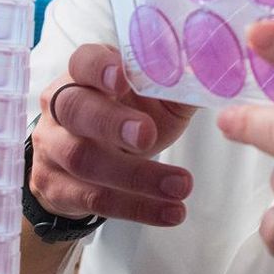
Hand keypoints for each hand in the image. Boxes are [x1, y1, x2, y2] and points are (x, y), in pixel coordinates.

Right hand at [31, 44, 197, 225]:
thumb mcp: (152, 98)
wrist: (84, 166)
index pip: (83, 61)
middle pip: (75, 109)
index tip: (122, 79)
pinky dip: (136, 207)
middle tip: (147, 136)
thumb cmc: (127, 117)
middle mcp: (60, 107)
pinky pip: (93, 198)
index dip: (99, 68)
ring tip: (181, 185)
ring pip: (83, 159)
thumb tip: (221, 72)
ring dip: (136, 175)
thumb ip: (179, 84)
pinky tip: (170, 212)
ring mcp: (52, 147)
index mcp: (85, 75)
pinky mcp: (56, 187)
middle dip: (111, 123)